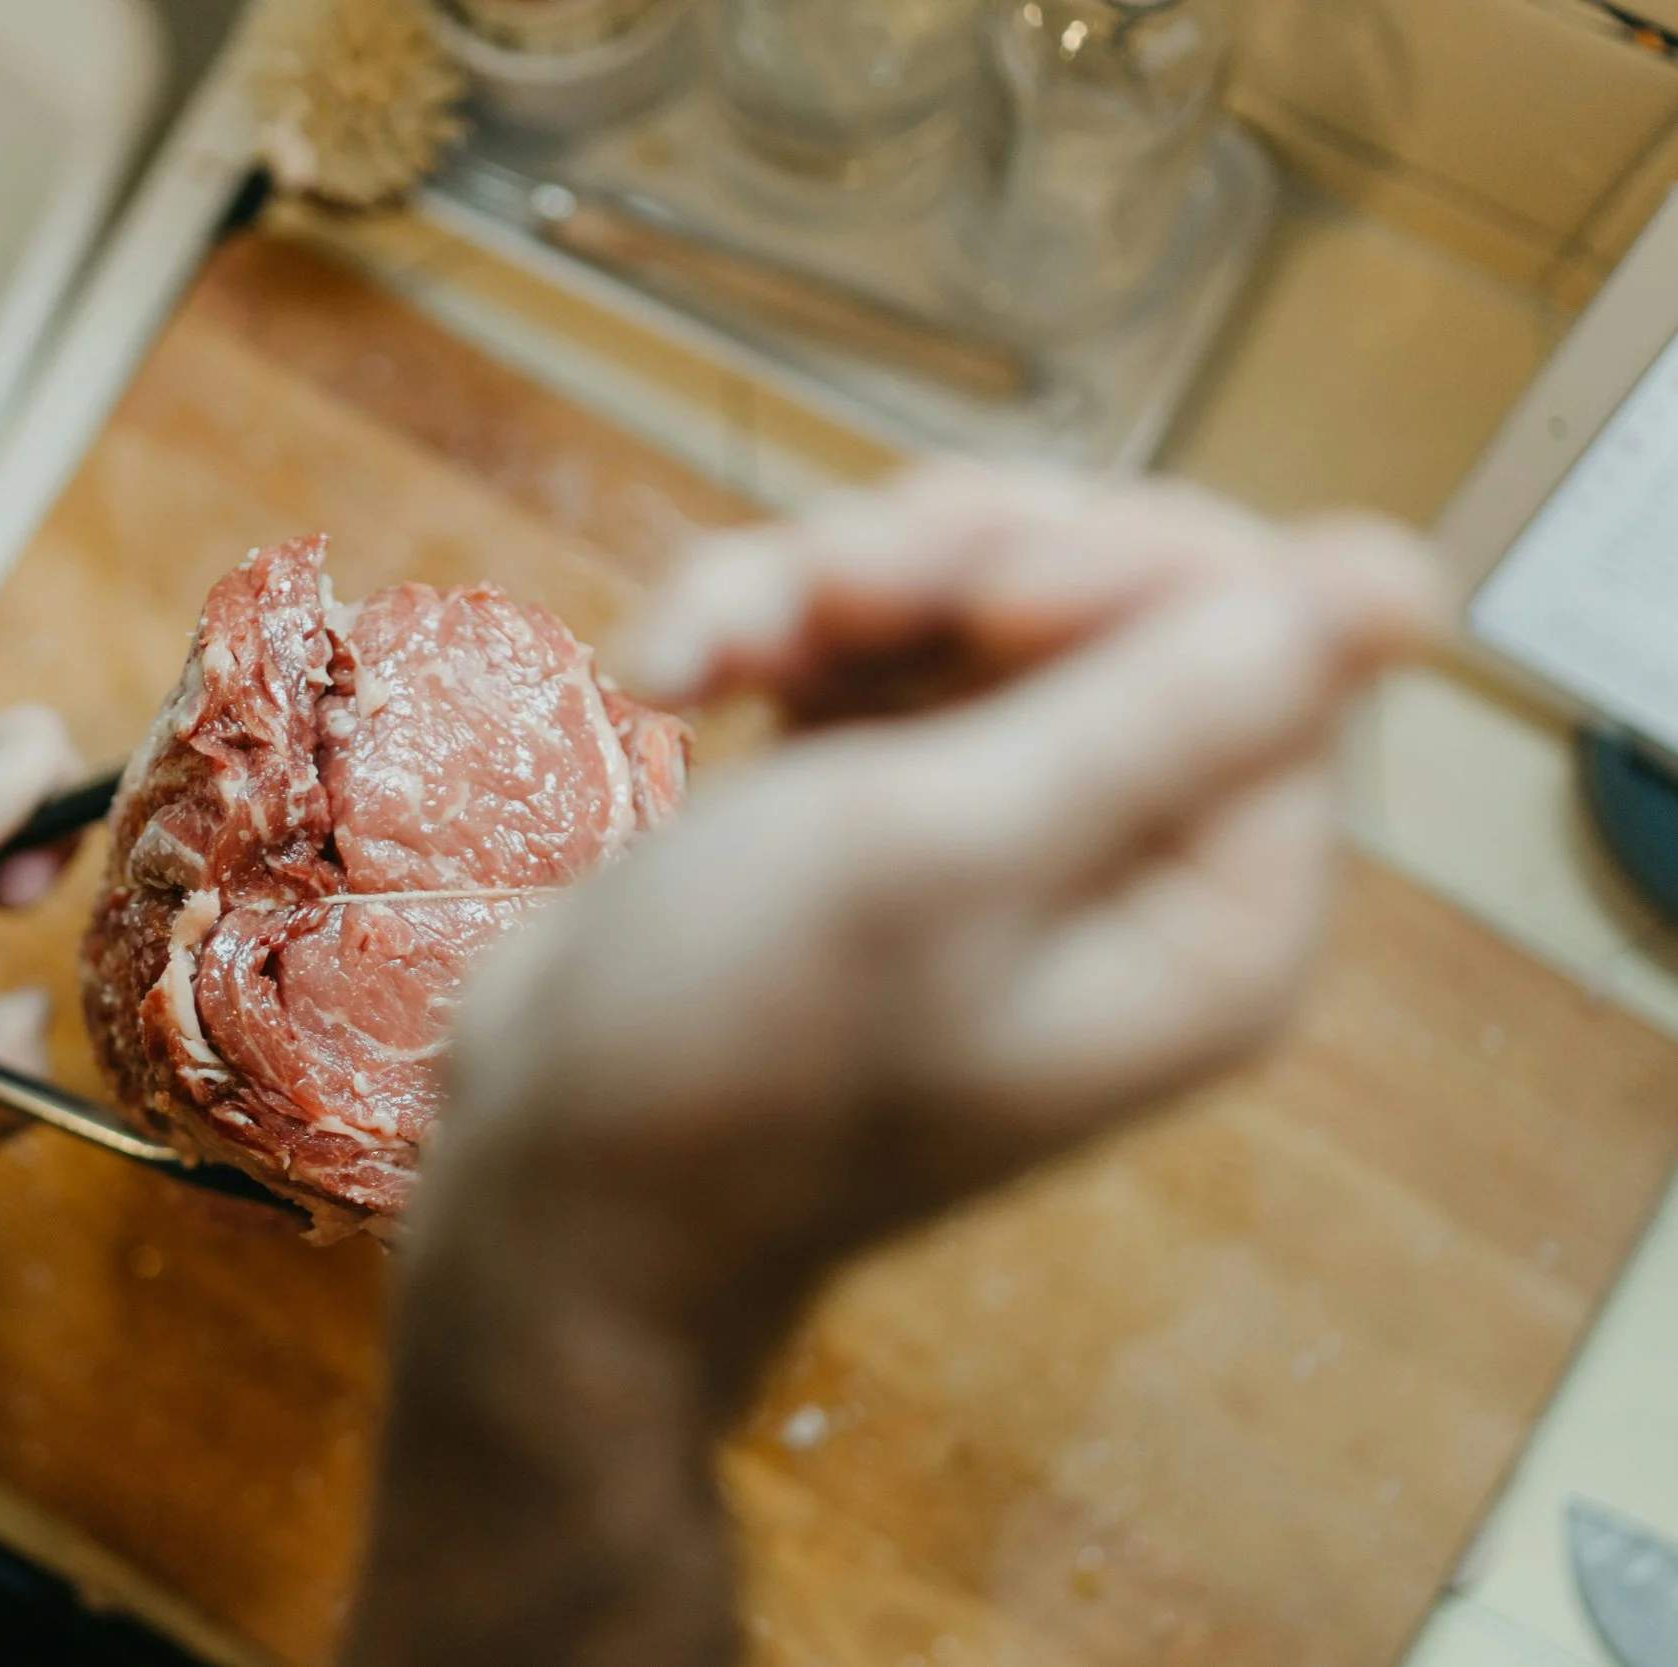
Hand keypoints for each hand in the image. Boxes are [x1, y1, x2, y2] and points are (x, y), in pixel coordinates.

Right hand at [437, 466, 1440, 1336]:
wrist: (549, 1185)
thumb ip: (1168, 709)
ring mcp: (1001, 823)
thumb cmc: (734, 1044)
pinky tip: (665, 679)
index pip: (1259, 633)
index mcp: (1212, 911)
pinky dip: (764, 633)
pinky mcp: (881, 798)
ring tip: (694, 656)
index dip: (1113, 567)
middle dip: (942, 562)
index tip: (971, 598)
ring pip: (966, 587)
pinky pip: (865, 638)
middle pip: (1109, 584)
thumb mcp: (939, 856)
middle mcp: (1133, 860)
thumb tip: (1413, 576)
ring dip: (821, 587)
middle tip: (817, 605)